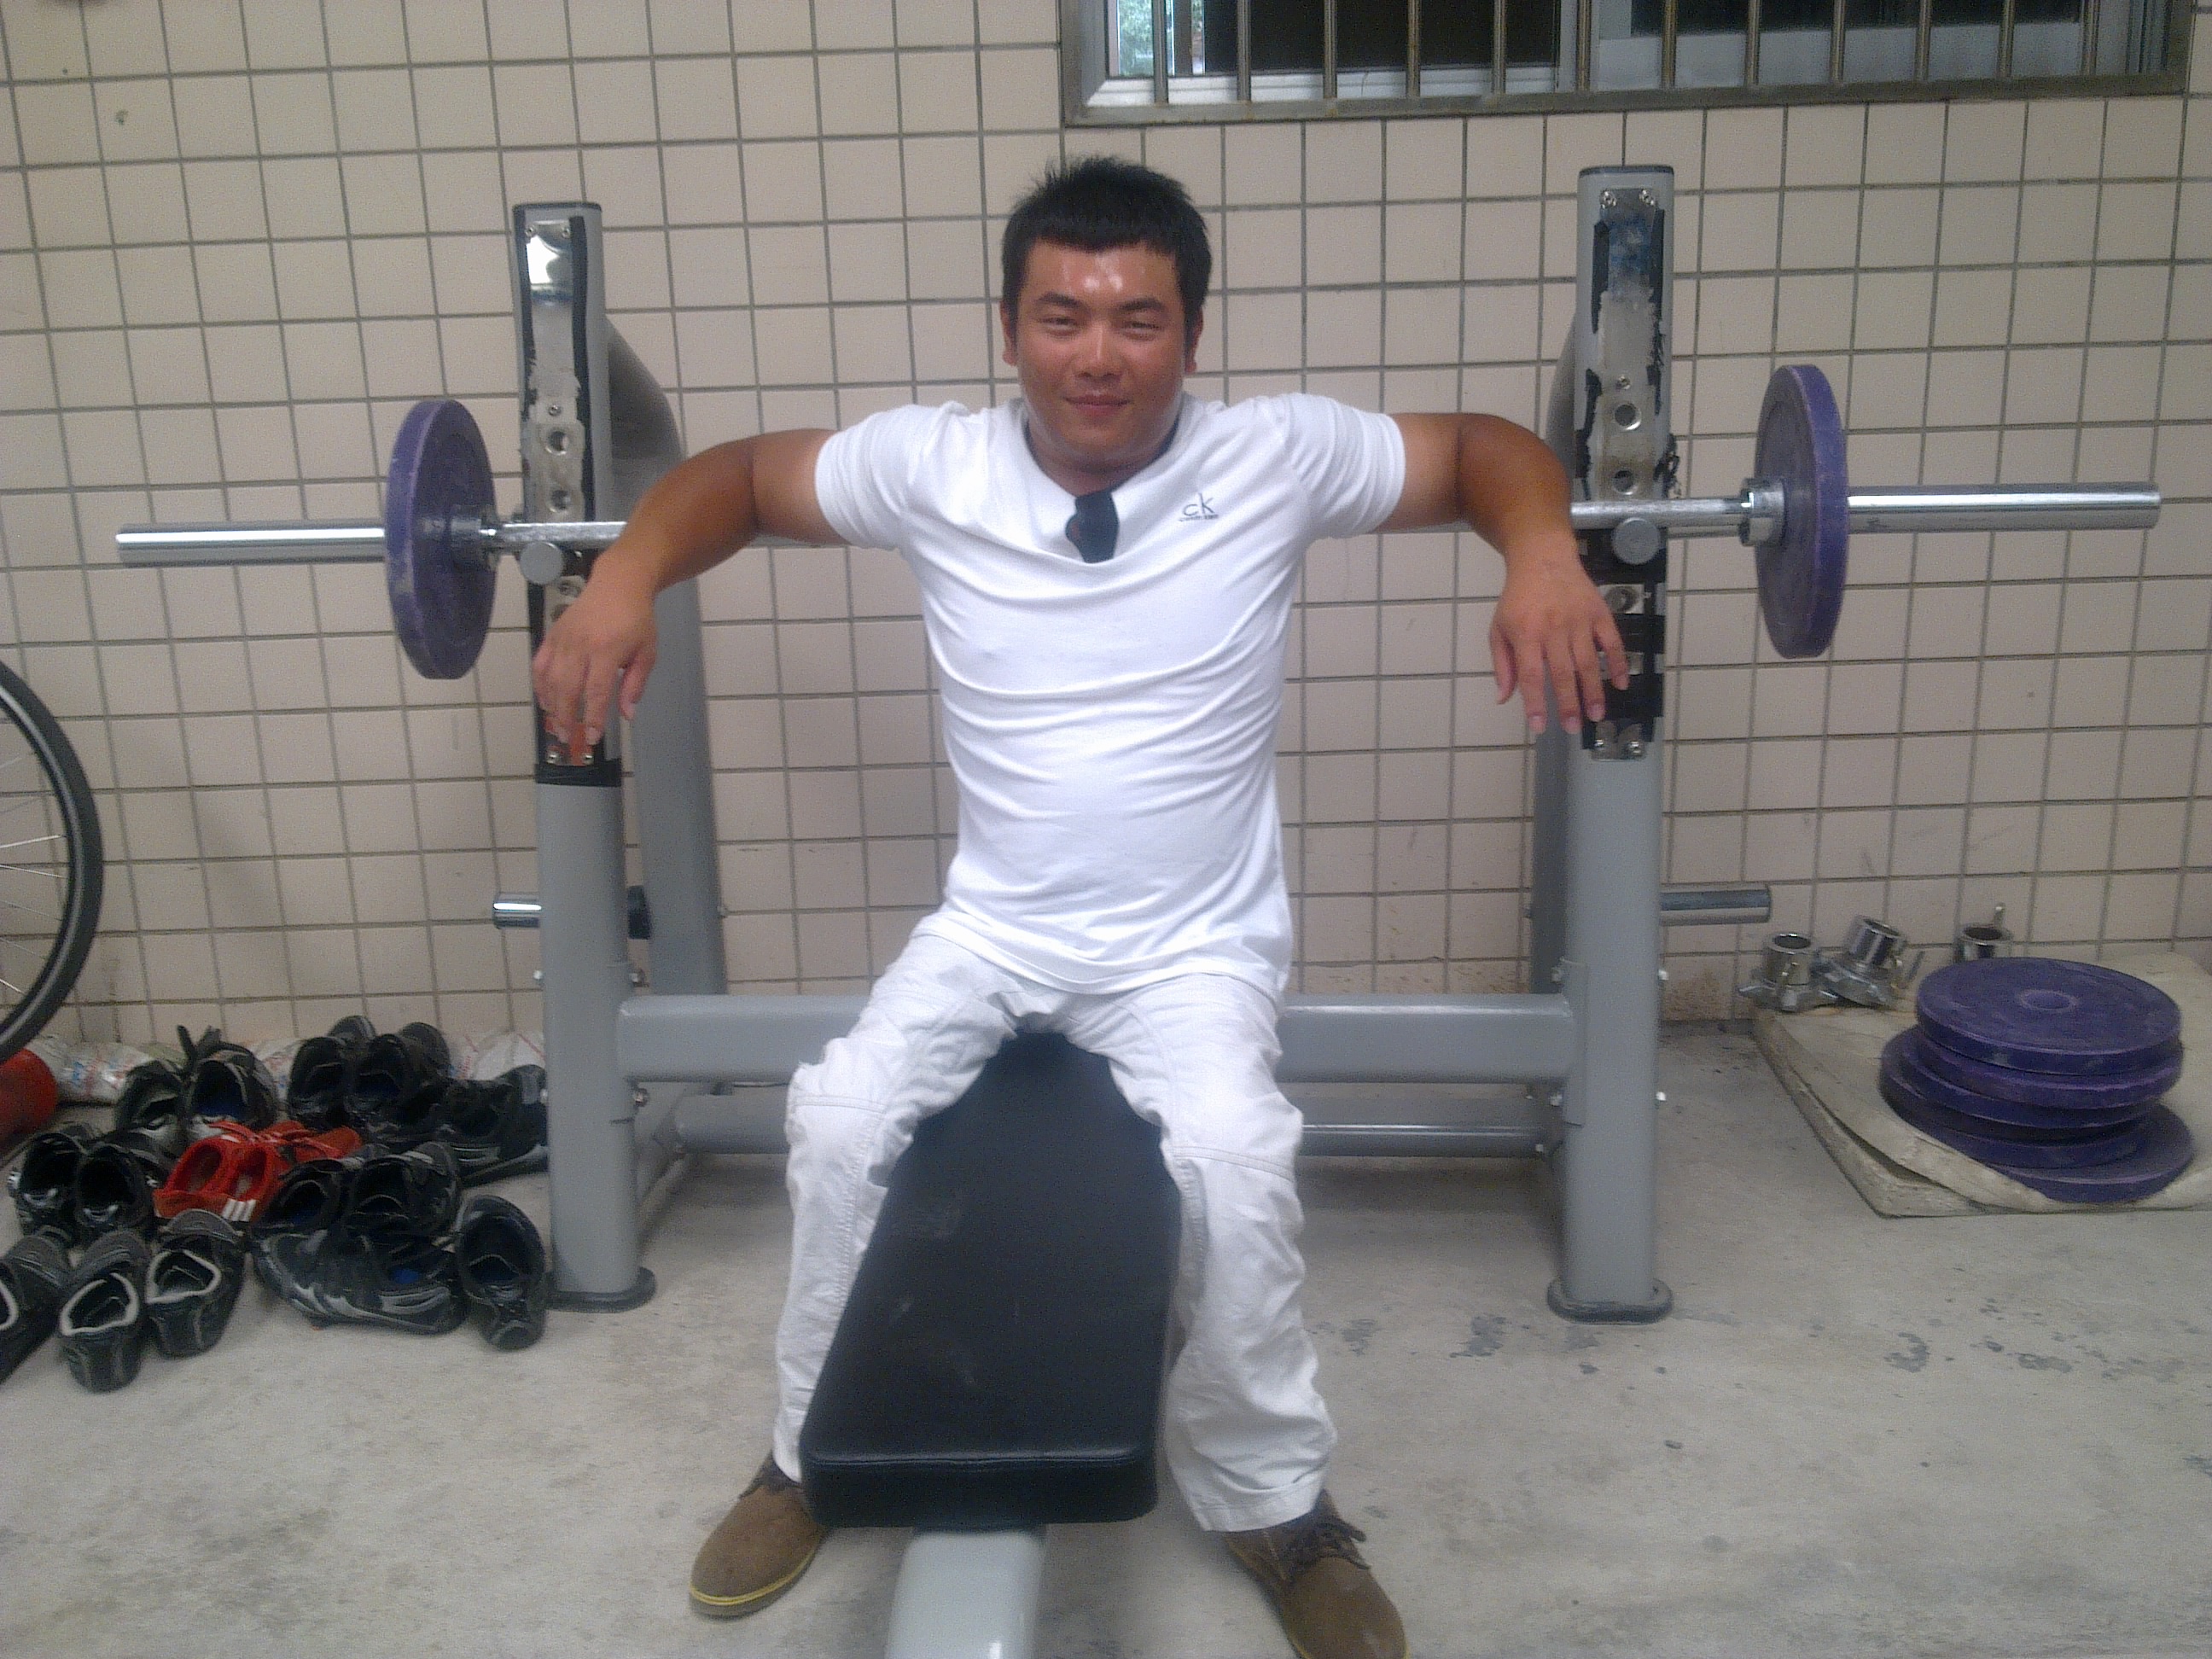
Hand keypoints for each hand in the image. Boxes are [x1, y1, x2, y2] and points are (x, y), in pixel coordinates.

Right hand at [530, 560, 657, 761]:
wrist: (618, 584)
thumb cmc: (637, 620)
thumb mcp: (647, 652)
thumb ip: (635, 684)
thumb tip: (627, 715)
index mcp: (607, 650)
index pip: (596, 691)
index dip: (594, 717)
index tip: (594, 737)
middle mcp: (581, 645)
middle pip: (567, 688)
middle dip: (567, 717)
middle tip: (570, 737)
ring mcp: (563, 639)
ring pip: (550, 679)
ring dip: (552, 705)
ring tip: (558, 725)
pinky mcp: (552, 635)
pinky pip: (540, 664)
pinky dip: (539, 685)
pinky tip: (545, 701)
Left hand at [1489, 547, 1629, 733]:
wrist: (1543, 558)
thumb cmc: (1518, 599)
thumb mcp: (1499, 628)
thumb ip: (1502, 664)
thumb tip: (1504, 698)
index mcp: (1526, 634)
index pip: (1531, 675)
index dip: (1535, 703)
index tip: (1539, 726)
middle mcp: (1554, 628)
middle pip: (1563, 673)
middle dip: (1568, 704)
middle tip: (1573, 728)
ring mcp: (1579, 620)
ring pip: (1588, 662)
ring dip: (1594, 691)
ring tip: (1596, 715)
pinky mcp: (1599, 613)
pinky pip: (1612, 642)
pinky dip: (1618, 663)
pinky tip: (1621, 683)